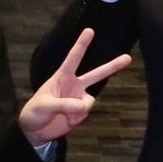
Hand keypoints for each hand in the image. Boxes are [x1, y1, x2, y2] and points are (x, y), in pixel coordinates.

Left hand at [18, 28, 131, 145]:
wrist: (35, 131)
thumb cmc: (34, 113)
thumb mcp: (44, 106)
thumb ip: (64, 104)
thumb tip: (83, 106)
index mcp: (61, 78)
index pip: (73, 59)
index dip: (81, 44)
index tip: (90, 30)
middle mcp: (73, 85)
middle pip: (96, 74)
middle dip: (113, 66)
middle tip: (128, 58)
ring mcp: (78, 98)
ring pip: (90, 101)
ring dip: (80, 110)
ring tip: (66, 116)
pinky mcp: (81, 111)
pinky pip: (86, 112)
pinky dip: (77, 119)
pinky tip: (67, 120)